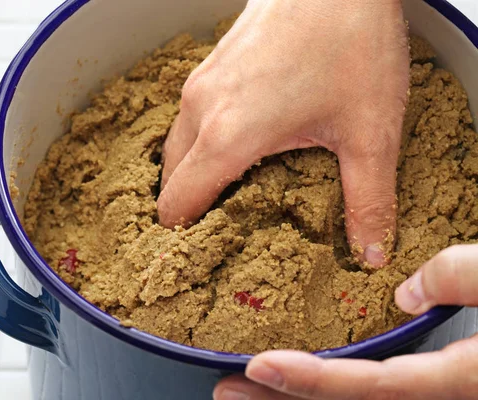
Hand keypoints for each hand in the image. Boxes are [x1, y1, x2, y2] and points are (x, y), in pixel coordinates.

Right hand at [157, 0, 409, 265]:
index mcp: (228, 137)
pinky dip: (202, 143)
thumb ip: (367, 200)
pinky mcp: (209, 66)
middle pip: (170, 180)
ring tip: (232, 189)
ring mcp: (200, 83)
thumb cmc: (350, 41)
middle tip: (223, 227)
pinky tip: (240, 143)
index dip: (183, 237)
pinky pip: (190, 118)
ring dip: (195, 173)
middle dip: (188, 208)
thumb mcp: (368, 132)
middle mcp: (201, 111)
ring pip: (177, 147)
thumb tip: (371, 253)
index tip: (200, 254)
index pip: (177, 205)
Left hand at [213, 244, 477, 399]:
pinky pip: (381, 394)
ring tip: (250, 390)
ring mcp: (441, 393)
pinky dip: (340, 391)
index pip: (374, 389)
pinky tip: (314, 378)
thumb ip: (460, 276)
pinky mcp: (443, 384)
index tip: (259, 368)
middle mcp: (447, 397)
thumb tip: (406, 293)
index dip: (313, 383)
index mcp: (463, 382)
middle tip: (228, 393)